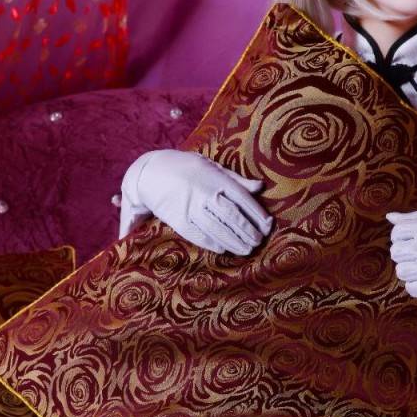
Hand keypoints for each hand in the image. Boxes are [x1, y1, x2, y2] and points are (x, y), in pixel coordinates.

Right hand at [120, 149, 272, 255]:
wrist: (149, 172)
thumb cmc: (185, 167)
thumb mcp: (211, 167)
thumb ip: (236, 179)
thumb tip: (260, 186)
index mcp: (215, 178)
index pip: (242, 197)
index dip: (256, 213)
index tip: (268, 225)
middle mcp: (204, 193)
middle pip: (231, 215)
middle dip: (247, 230)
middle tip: (259, 241)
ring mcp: (190, 207)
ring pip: (217, 228)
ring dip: (234, 240)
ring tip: (247, 249)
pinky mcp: (177, 219)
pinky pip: (197, 234)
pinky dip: (212, 243)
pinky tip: (223, 249)